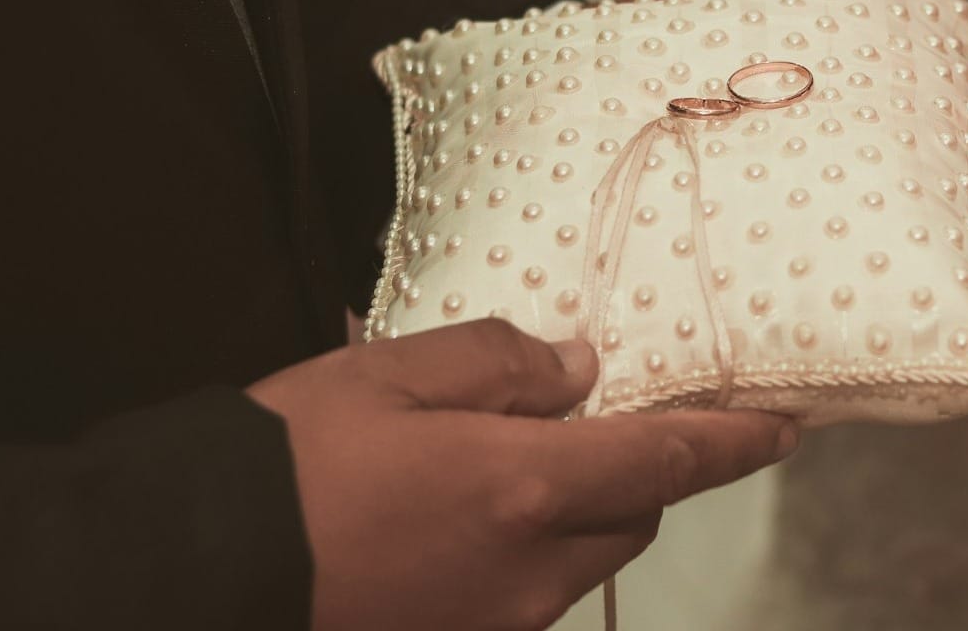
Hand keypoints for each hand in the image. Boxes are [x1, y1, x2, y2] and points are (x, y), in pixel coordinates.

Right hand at [247, 319, 796, 630]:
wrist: (183, 576)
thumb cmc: (282, 464)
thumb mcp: (387, 375)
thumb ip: (499, 363)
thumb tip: (580, 372)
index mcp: (524, 490)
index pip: (668, 461)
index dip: (734, 442)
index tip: (784, 425)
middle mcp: (528, 575)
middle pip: (627, 518)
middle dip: (627, 472)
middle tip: (582, 421)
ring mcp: (492, 627)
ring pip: (571, 563)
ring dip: (563, 516)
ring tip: (483, 469)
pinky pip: (517, 598)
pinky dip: (513, 555)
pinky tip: (443, 523)